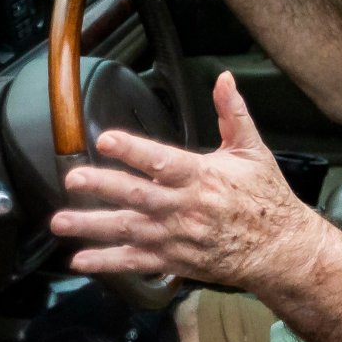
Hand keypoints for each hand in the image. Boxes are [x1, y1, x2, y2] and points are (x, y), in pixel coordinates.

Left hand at [50, 72, 325, 291]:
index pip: (163, 161)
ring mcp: (177, 237)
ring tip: (61, 221)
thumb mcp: (253, 151)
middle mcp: (185, 209)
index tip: (106, 139)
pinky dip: (108, 262)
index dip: (133, 150)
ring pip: (129, 230)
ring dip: (92, 226)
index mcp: (203, 177)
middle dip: (103, 186)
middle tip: (73, 178)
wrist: (280, 250)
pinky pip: (137, 262)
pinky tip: (80, 260)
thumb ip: (233, 114)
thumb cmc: (266, 199)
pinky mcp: (174, 260)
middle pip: (138, 195)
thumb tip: (222, 79)